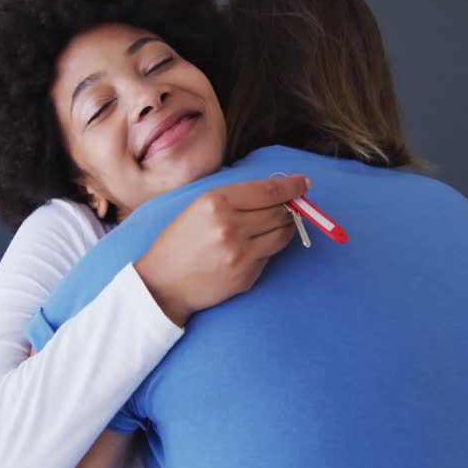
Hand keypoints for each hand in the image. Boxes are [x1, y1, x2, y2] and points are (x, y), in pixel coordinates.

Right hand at [135, 175, 308, 326]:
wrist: (162, 283)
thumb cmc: (181, 241)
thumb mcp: (199, 207)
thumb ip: (236, 198)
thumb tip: (278, 192)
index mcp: (216, 202)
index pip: (269, 190)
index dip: (292, 185)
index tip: (304, 183)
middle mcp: (230, 226)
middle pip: (280, 211)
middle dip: (290, 207)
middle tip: (291, 206)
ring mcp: (240, 254)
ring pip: (283, 234)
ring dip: (284, 228)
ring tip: (272, 226)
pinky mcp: (246, 276)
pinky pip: (270, 256)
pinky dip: (267, 250)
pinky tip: (250, 250)